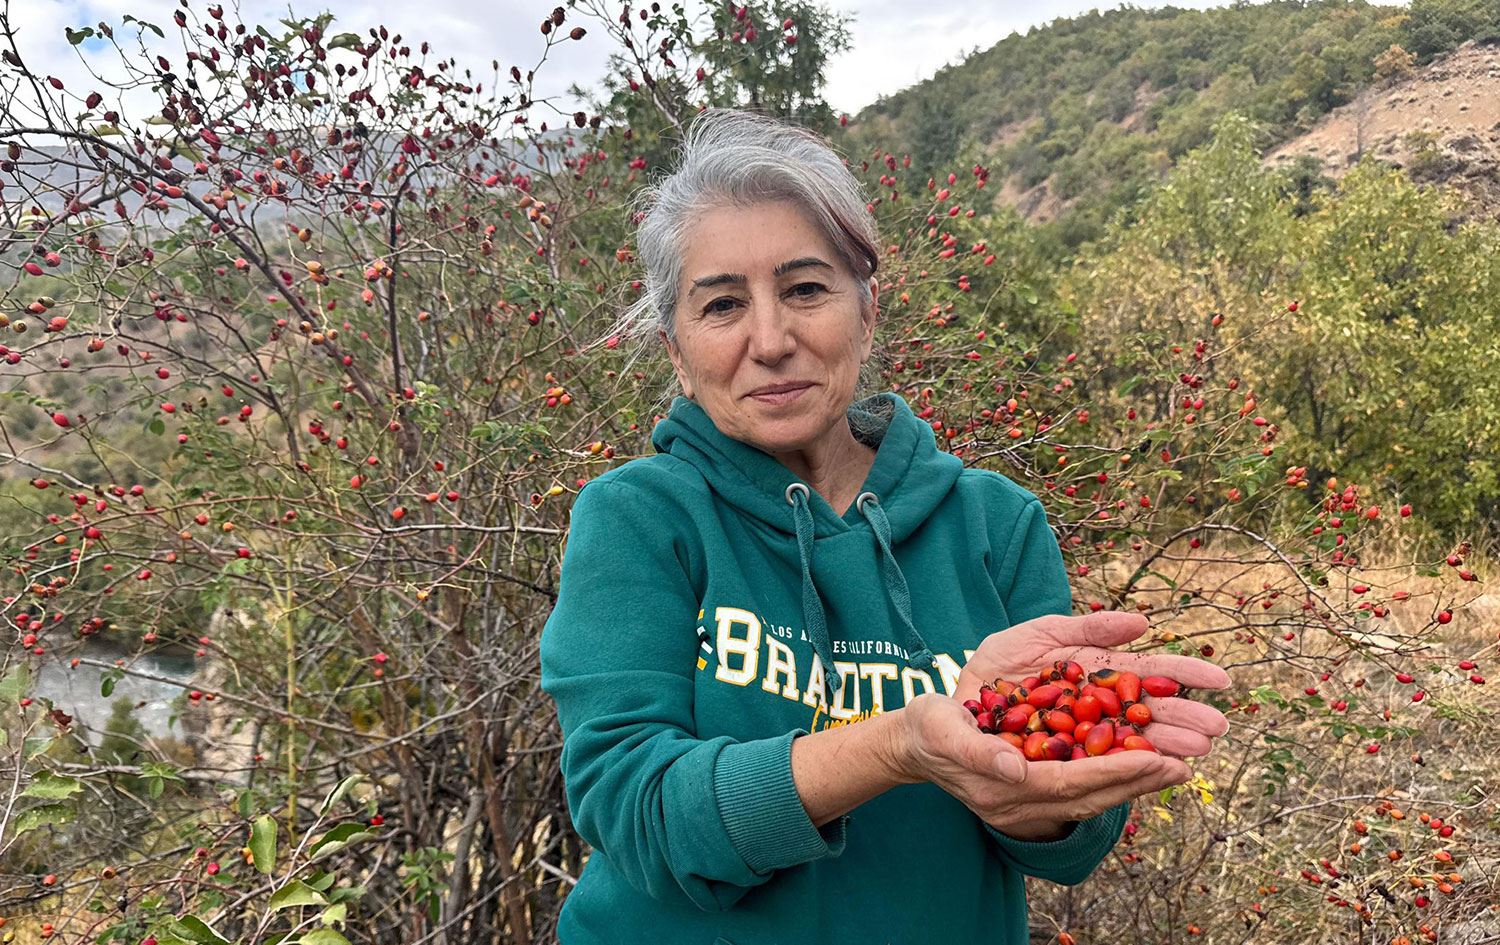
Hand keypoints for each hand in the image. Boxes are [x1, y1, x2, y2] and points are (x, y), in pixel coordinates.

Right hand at [893, 692, 1190, 836]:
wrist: (912, 742)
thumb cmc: (927, 728)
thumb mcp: (941, 729)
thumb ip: (977, 750)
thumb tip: (1015, 769)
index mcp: (1003, 788)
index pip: (1070, 784)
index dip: (1115, 772)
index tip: (1158, 758)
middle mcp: (1023, 802)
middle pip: (1092, 795)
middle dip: (1139, 780)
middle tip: (1185, 762)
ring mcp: (1031, 800)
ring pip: (1093, 794)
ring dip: (1135, 780)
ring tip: (1177, 763)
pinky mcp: (1036, 788)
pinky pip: (1084, 786)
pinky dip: (1116, 775)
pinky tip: (1142, 759)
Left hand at [955, 611, 1230, 758]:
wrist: (946, 703)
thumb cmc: (996, 668)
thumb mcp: (1040, 635)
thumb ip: (1090, 629)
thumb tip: (1142, 624)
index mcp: (1095, 679)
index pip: (1147, 678)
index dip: (1182, 678)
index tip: (1221, 680)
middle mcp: (1091, 717)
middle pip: (1142, 720)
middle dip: (1179, 724)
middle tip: (1215, 729)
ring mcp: (1071, 745)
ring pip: (1120, 749)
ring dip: (1155, 751)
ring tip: (1191, 754)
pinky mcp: (1049, 769)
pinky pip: (1082, 772)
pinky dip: (1112, 771)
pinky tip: (1144, 771)